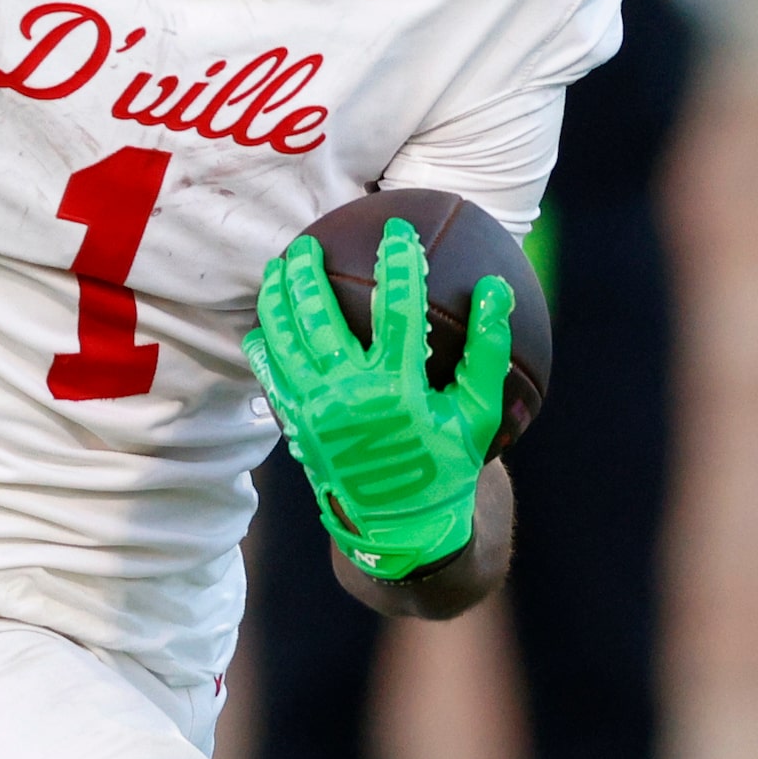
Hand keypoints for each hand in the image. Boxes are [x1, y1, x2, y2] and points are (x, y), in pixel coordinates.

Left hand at [243, 220, 511, 579]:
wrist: (403, 528)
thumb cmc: (448, 465)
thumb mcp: (478, 413)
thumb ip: (487, 350)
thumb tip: (496, 291)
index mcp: (400, 388)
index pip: (398, 309)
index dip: (399, 264)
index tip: (397, 230)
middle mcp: (352, 395)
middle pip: (320, 316)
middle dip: (310, 272)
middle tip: (308, 242)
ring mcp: (317, 410)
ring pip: (285, 340)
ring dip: (278, 298)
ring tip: (280, 267)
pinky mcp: (297, 425)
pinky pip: (271, 376)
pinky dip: (263, 346)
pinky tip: (261, 323)